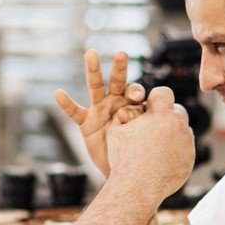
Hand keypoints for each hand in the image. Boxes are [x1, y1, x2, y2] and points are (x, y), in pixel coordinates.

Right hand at [54, 50, 146, 176]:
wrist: (124, 170)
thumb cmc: (138, 152)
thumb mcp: (146, 137)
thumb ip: (150, 126)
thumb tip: (166, 122)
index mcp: (133, 104)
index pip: (135, 92)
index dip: (137, 92)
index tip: (139, 97)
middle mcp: (117, 102)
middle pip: (118, 81)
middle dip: (120, 68)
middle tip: (122, 54)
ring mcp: (100, 110)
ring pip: (96, 87)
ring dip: (93, 70)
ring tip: (91, 54)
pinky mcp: (87, 123)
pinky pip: (75, 112)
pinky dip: (66, 104)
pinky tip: (58, 94)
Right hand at [105, 85, 194, 201]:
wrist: (137, 188)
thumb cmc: (124, 158)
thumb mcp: (116, 130)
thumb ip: (125, 114)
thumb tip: (130, 107)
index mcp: (160, 114)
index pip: (163, 93)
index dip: (155, 98)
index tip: (150, 106)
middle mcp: (177, 125)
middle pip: (177, 110)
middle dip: (167, 115)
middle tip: (154, 125)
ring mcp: (186, 142)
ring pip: (183, 129)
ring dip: (173, 132)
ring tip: (157, 143)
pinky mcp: (190, 158)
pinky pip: (186, 147)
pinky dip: (177, 149)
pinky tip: (163, 157)